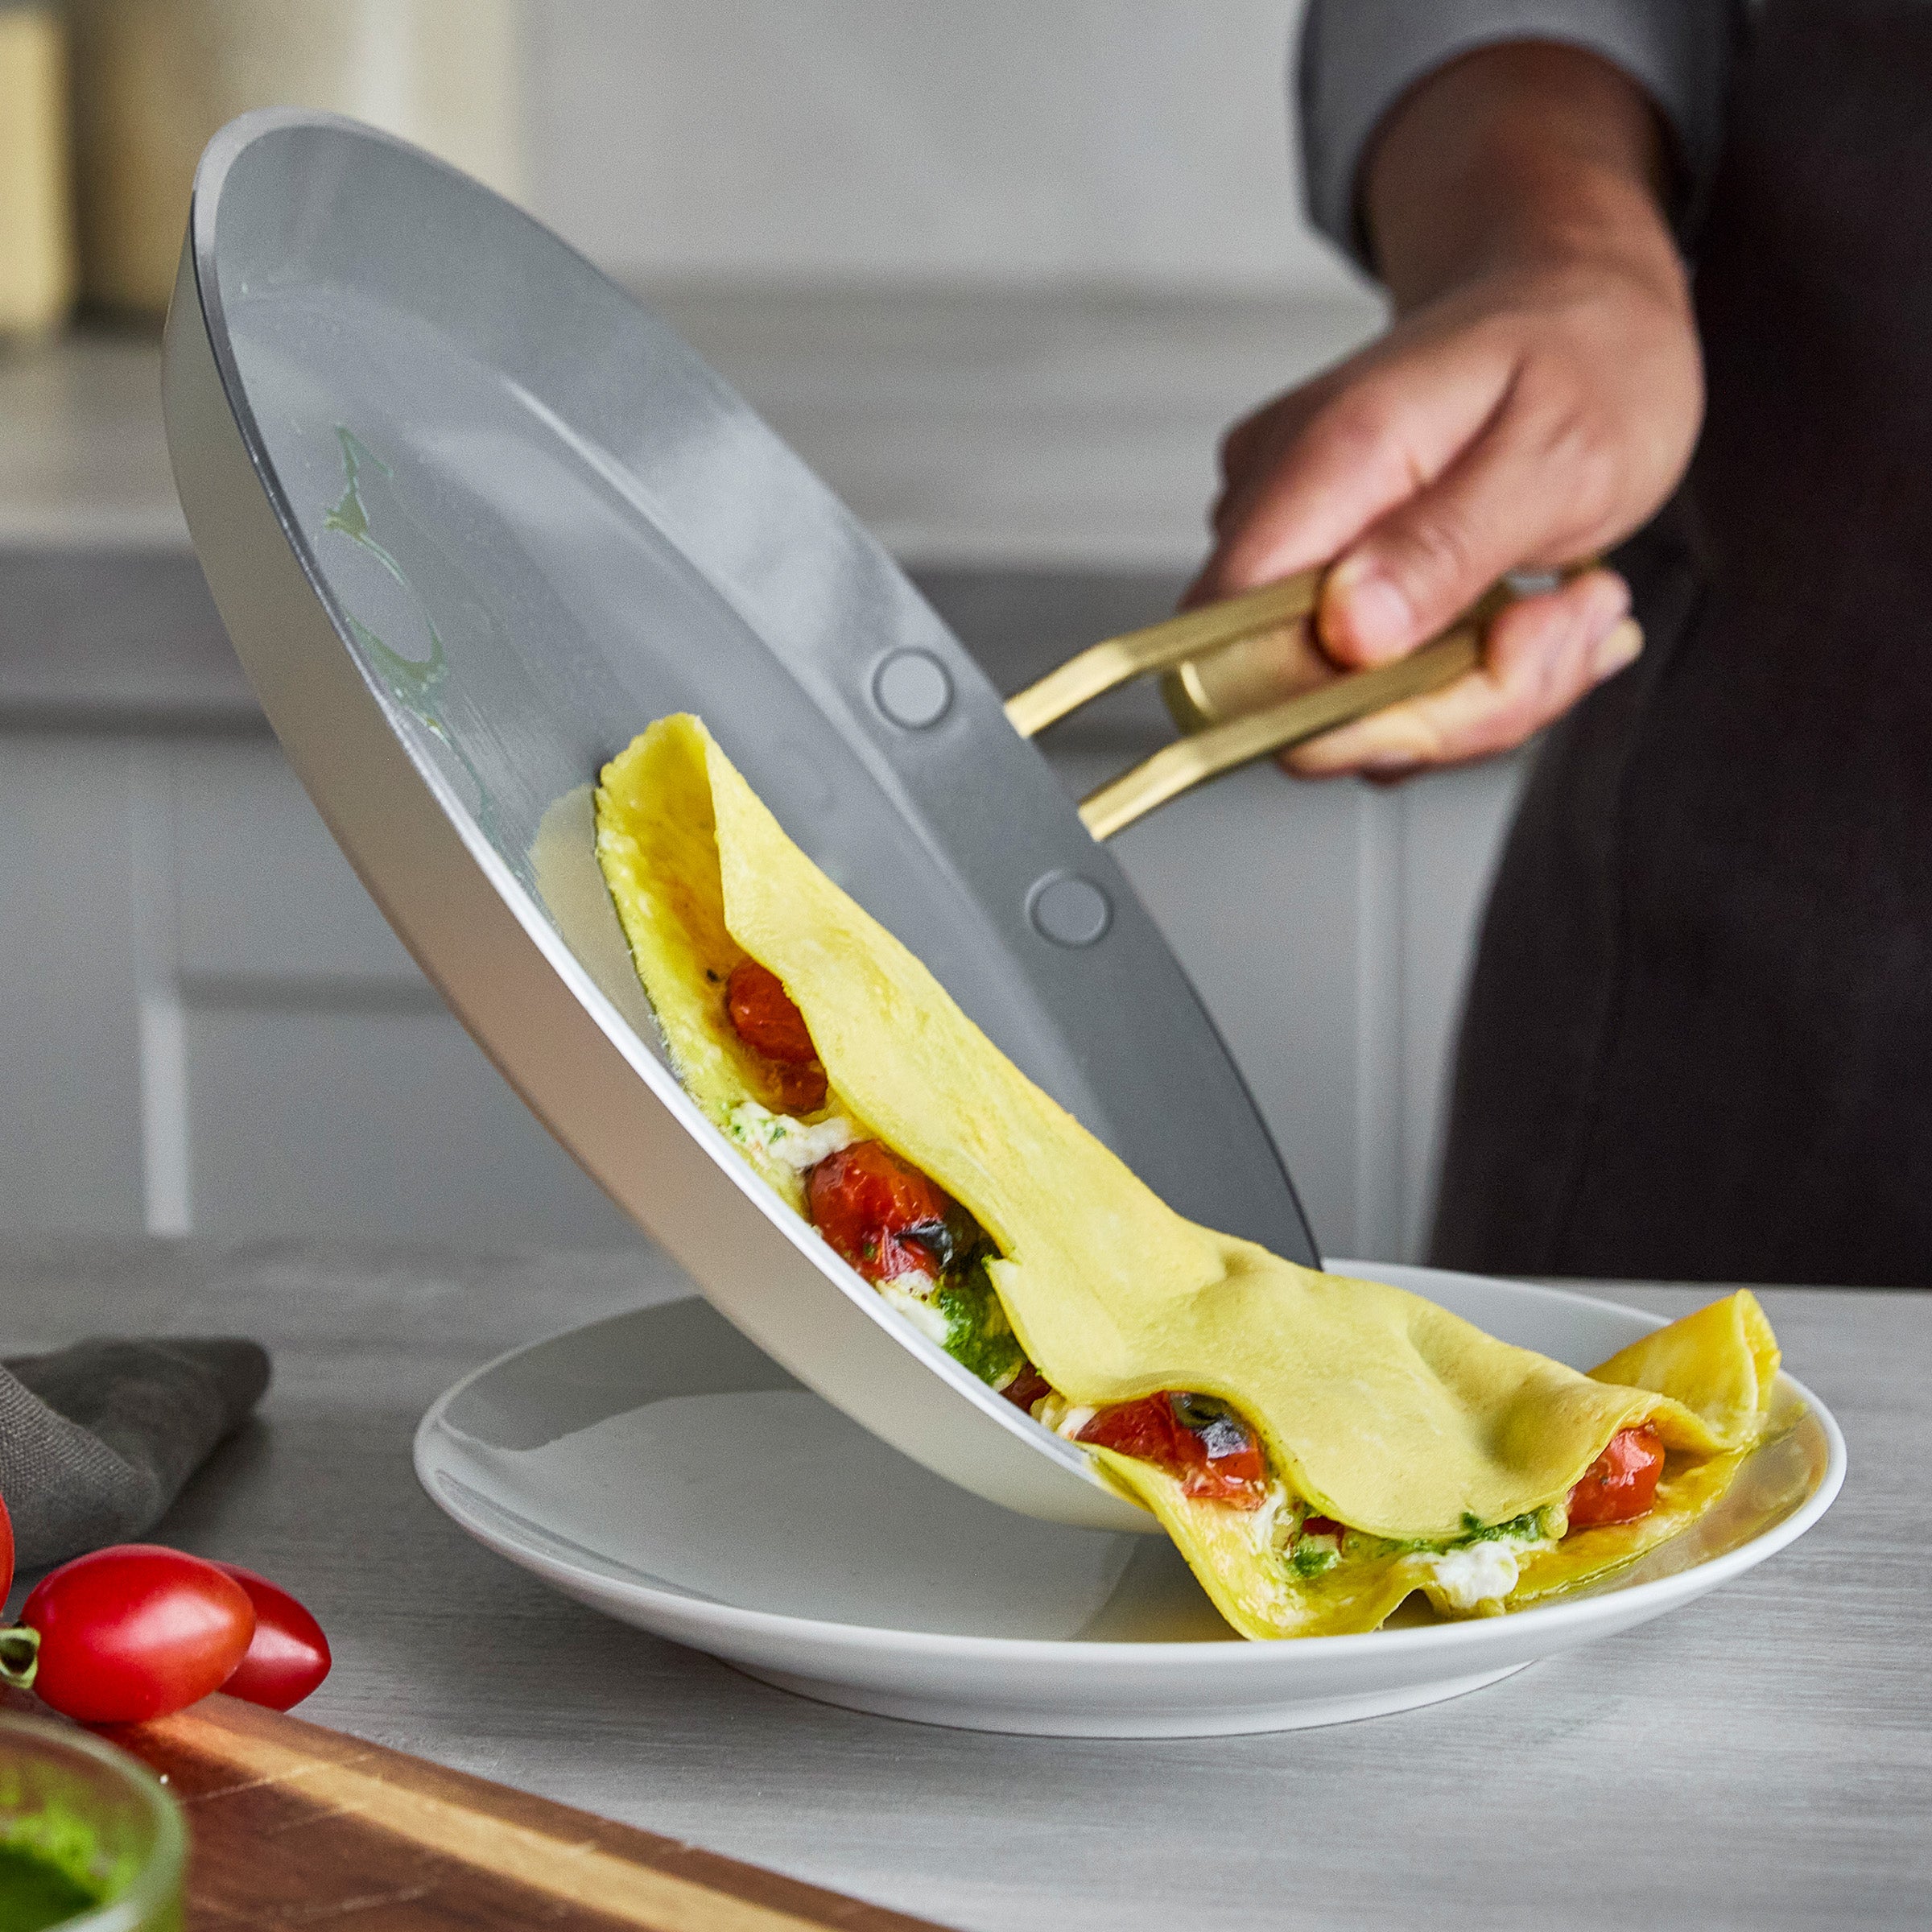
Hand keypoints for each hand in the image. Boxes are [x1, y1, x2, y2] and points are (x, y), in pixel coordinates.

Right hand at [1191, 46, 1703, 778]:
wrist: (1579, 305)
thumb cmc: (1583, 357)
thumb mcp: (1560, 452)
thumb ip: (1446, 546)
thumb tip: (1349, 637)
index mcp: (1326, 460)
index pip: (1230, 643)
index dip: (1339, 710)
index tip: (1485, 674)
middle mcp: (1279, 509)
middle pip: (1296, 702)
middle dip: (1452, 710)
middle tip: (1567, 627)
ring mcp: (1294, 553)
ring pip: (1346, 715)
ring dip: (1479, 699)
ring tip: (1571, 610)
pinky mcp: (1320, 591)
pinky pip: (1375, 696)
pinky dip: (1469, 686)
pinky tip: (1535, 618)